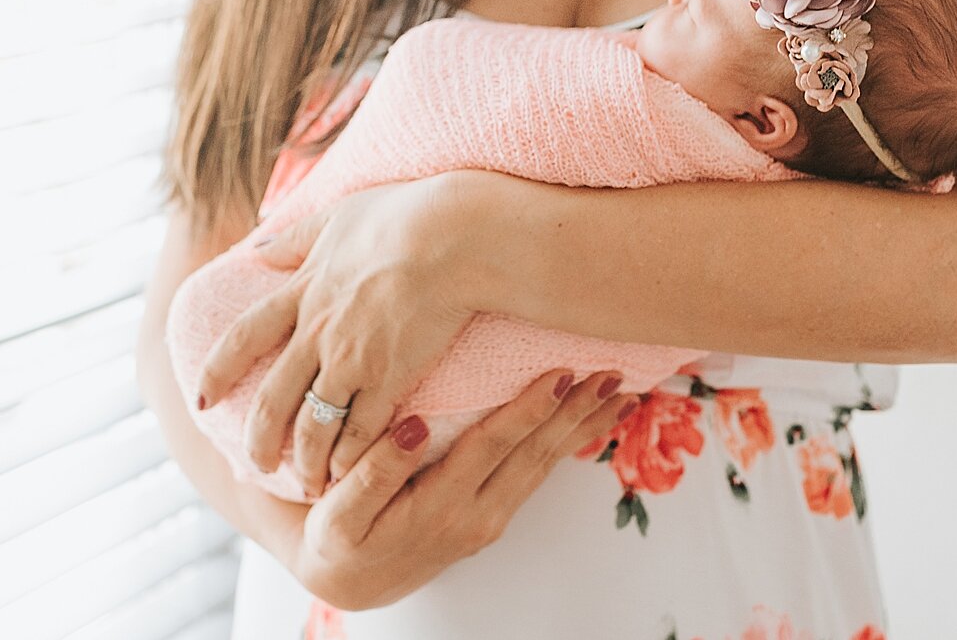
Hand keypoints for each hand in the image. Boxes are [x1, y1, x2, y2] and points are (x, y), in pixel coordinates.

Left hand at [197, 175, 476, 497]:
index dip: (218, 371)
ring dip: (306, 462)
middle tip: (256, 465)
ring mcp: (350, 360)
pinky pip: (359, 434)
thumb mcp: (336, 217)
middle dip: (260, 440)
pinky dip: (349, 460)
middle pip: (273, 399)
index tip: (201, 399)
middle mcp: (317, 332)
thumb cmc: (403, 216)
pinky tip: (348, 476)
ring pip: (313, 426)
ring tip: (308, 484)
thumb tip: (258, 249)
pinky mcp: (389, 379)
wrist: (451, 238)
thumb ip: (296, 238)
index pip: (244, 338)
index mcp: (302, 291)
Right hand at [282, 367, 637, 610]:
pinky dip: (566, 444)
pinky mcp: (492, 517)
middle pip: (534, 456)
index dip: (528, 409)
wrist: (349, 583)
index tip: (562, 373)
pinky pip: (536, 474)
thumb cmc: (338, 536)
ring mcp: (490, 520)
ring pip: (543, 467)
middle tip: (614, 373)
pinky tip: (584, 423)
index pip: (493, 448)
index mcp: (441, 508)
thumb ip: (376, 472)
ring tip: (618, 393)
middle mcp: (477, 517)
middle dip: (576, 413)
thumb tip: (414, 426)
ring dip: (582, 428)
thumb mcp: (340, 513)